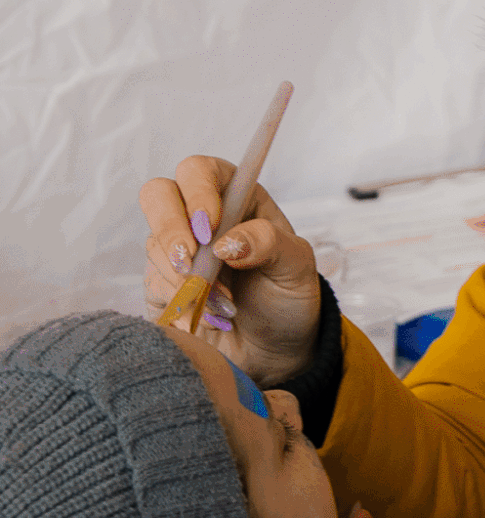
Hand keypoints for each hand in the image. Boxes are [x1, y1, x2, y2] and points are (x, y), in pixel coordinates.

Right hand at [138, 154, 323, 378]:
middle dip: (172, 230)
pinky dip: (184, 302)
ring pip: (155, 245)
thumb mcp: (296, 267)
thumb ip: (269, 244)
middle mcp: (199, 217)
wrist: (275, 347)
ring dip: (189, 278)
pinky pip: (154, 284)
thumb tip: (226, 243)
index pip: (200, 170)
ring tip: (227, 304)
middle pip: (157, 195)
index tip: (210, 226)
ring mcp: (176, 248)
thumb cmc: (287, 296)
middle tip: (192, 263)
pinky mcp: (161, 283)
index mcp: (236, 198)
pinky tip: (214, 316)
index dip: (197, 191)